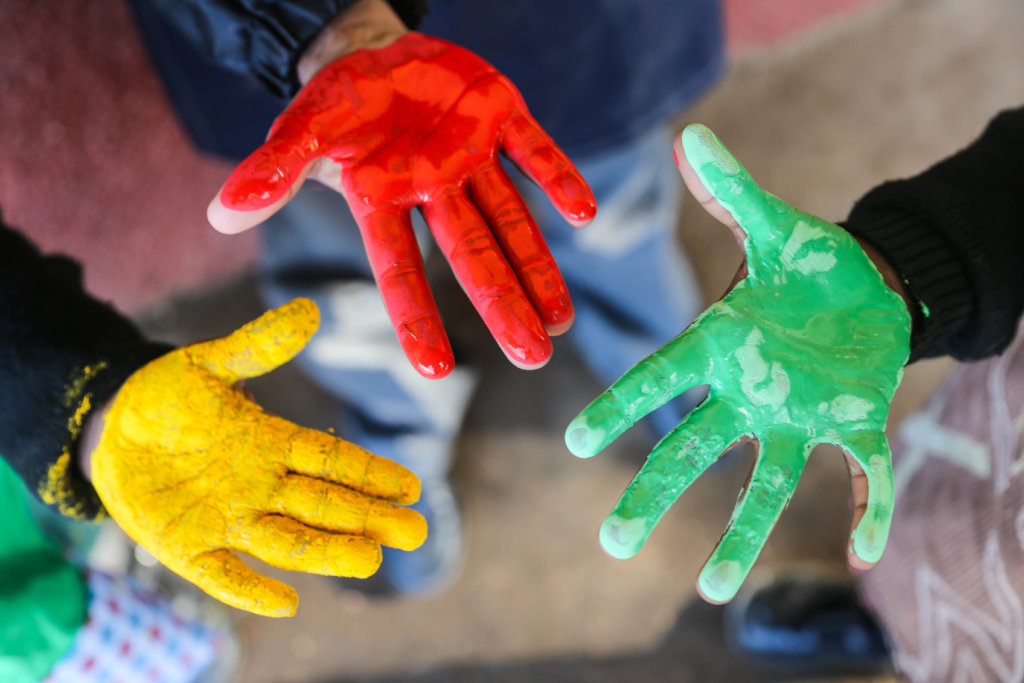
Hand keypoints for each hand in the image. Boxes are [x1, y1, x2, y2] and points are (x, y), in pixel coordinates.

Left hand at [89, 299, 425, 616]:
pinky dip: (251, 590)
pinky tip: (285, 604)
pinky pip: (224, 574)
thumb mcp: (211, 363)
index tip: (410, 485)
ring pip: (288, 540)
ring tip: (370, 560)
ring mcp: (228, 519)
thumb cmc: (168, 397)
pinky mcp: (187, 548)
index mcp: (273, 444)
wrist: (110, 430)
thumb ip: (258, 345)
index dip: (370, 473)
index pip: (332, 460)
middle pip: (324, 505)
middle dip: (369, 518)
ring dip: (328, 552)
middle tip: (414, 531)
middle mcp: (261, 487)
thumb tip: (310, 311)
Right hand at [208, 32, 596, 377]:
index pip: (399, 266)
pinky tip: (584, 214)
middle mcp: (434, 191)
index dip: (416, 315)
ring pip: (512, 218)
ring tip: (562, 318)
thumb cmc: (337, 103)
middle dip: (502, 303)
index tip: (436, 372)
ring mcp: (472, 157)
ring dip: (538, 264)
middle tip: (535, 357)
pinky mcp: (501, 117)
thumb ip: (272, 171)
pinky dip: (558, 177)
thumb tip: (221, 215)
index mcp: (384, 201)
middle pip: (473, 255)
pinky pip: (534, 151)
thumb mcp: (301, 128)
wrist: (376, 51)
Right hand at [565, 125, 910, 603]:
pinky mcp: (853, 421)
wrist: (869, 288)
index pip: (663, 375)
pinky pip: (860, 471)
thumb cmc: (810, 262)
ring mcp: (800, 414)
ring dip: (742, 532)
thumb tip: (693, 136)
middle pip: (694, 449)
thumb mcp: (776, 224)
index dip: (621, 405)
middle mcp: (750, 390)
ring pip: (766, 481)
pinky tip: (867, 552)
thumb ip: (734, 192)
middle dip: (654, 493)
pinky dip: (868, 508)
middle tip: (613, 544)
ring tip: (714, 588)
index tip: (576, 441)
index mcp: (724, 342)